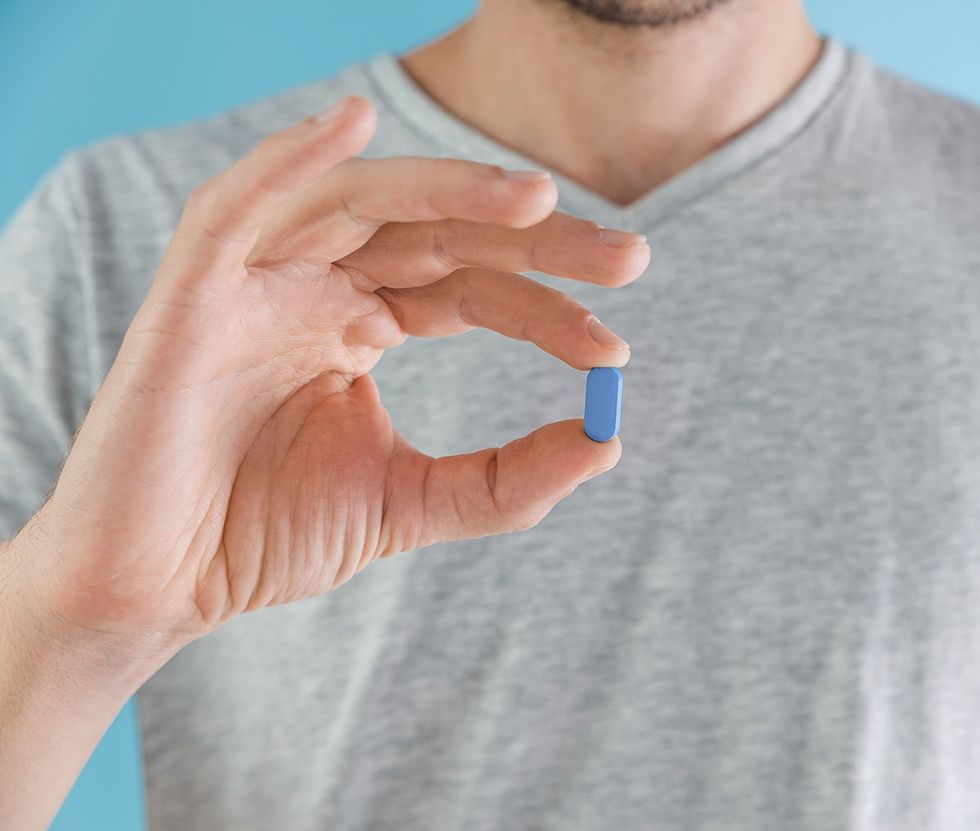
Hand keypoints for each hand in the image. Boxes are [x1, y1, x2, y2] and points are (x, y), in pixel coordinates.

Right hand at [23, 96, 648, 653]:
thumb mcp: (409, 504)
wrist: (160, 588)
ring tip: (535, 201)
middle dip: (531, 241)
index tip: (615, 350)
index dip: (545, 311)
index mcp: (357, 326)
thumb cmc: (264, 539)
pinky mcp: (191, 293)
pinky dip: (288, 159)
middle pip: (434, 234)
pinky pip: (237, 208)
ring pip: (359, 203)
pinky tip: (357, 124)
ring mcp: (255, 282)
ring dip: (446, 191)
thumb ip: (505, 479)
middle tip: (629, 257)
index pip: (469, 290)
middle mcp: (313, 288)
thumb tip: (608, 441)